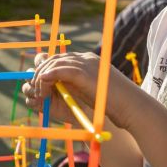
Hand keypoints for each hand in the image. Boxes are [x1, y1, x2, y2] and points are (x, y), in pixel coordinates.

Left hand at [22, 52, 137, 128]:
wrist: (132, 109)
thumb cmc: (115, 106)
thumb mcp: (92, 93)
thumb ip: (76, 87)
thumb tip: (57, 89)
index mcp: (88, 61)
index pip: (60, 58)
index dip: (46, 67)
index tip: (38, 82)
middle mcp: (87, 59)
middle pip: (54, 58)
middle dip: (40, 71)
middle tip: (33, 87)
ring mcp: (87, 64)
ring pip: (55, 63)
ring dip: (42, 77)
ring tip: (39, 92)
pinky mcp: (86, 74)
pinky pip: (61, 70)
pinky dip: (49, 76)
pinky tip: (43, 86)